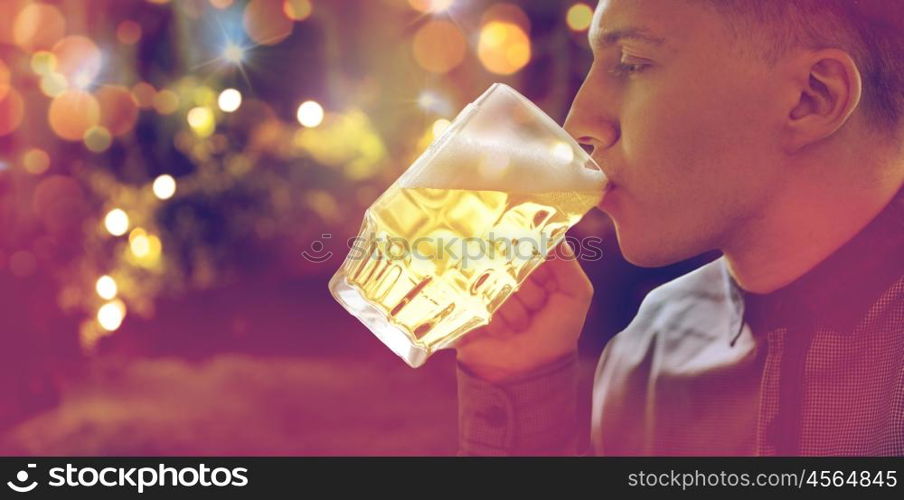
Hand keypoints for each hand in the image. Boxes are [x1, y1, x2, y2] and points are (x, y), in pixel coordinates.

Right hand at [455, 241, 593, 382]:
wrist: (528, 373)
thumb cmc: (555, 335)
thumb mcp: (575, 296)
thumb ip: (568, 264)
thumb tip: (552, 234)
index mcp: (531, 270)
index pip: (527, 247)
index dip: (533, 258)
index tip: (538, 272)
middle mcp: (506, 278)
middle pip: (509, 264)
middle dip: (527, 291)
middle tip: (535, 309)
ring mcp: (485, 292)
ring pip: (494, 284)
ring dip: (512, 310)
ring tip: (520, 327)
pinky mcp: (466, 309)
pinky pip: (476, 302)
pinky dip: (494, 321)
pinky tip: (503, 333)